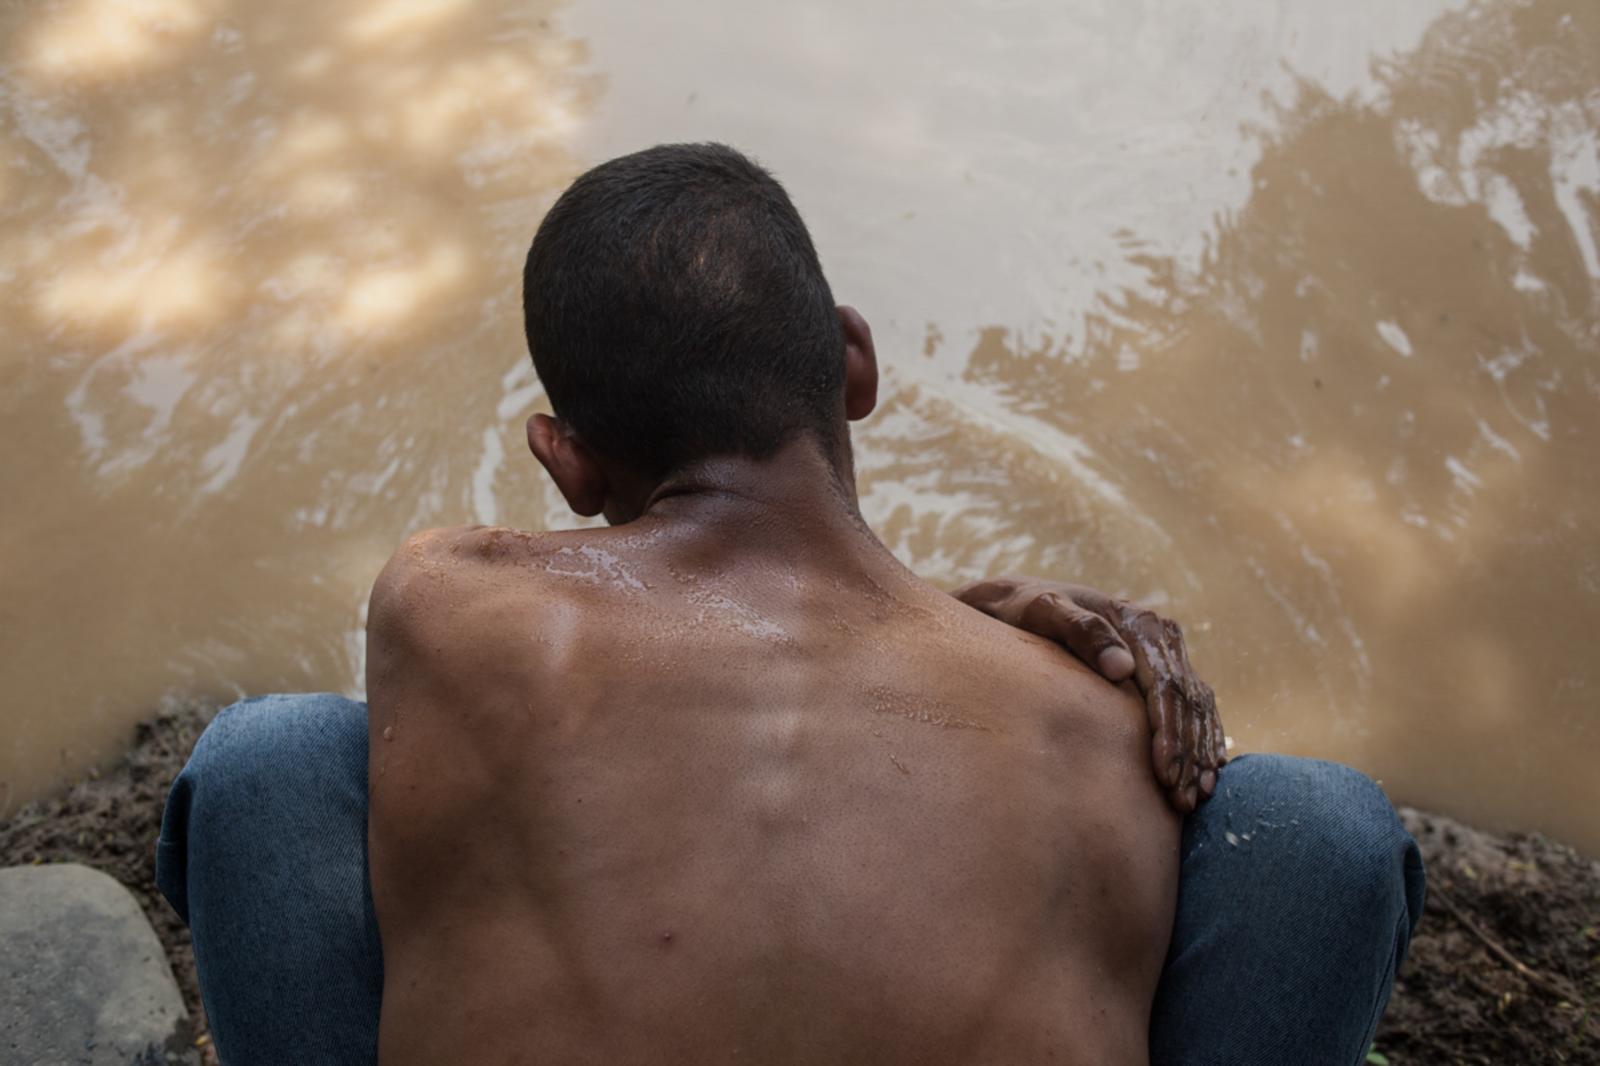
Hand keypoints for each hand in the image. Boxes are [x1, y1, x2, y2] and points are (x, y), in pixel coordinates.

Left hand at [951, 577, 1225, 813]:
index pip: (1165, 685)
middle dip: (1187, 753)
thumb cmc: (1029, 611)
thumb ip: (1081, 631)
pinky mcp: (1165, 669)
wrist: (1026, 601)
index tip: (1163, 773)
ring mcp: (1166, 653)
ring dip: (1199, 755)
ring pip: (1197, 708)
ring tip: (1193, 799)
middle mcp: (1161, 635)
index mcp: (1139, 623)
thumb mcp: (1044, 612)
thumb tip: (1121, 667)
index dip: (1168, 732)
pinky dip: (1203, 742)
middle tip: (1181, 801)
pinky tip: (1204, 776)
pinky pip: (1196, 708)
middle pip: (1187, 701)